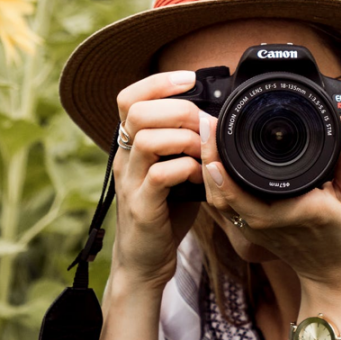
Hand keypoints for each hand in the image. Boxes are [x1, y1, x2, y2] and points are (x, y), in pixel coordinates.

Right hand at [110, 70, 203, 290]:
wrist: (144, 261)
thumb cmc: (165, 213)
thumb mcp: (175, 171)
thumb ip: (187, 146)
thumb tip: (217, 121)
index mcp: (130, 146)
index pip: (128, 98)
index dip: (157, 82)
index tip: (189, 78)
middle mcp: (124, 159)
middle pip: (137, 111)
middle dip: (178, 109)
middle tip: (204, 124)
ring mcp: (129, 183)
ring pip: (147, 139)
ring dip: (184, 139)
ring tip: (203, 152)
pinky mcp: (141, 207)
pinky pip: (160, 175)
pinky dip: (186, 169)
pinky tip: (200, 177)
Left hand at [199, 109, 340, 292]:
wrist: (339, 277)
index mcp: (293, 212)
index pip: (245, 191)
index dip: (222, 164)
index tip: (214, 129)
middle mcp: (267, 224)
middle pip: (221, 192)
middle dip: (207, 155)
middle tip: (205, 122)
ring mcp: (256, 231)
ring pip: (218, 200)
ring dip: (207, 168)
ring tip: (207, 134)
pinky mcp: (252, 232)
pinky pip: (225, 207)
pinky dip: (216, 183)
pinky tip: (215, 159)